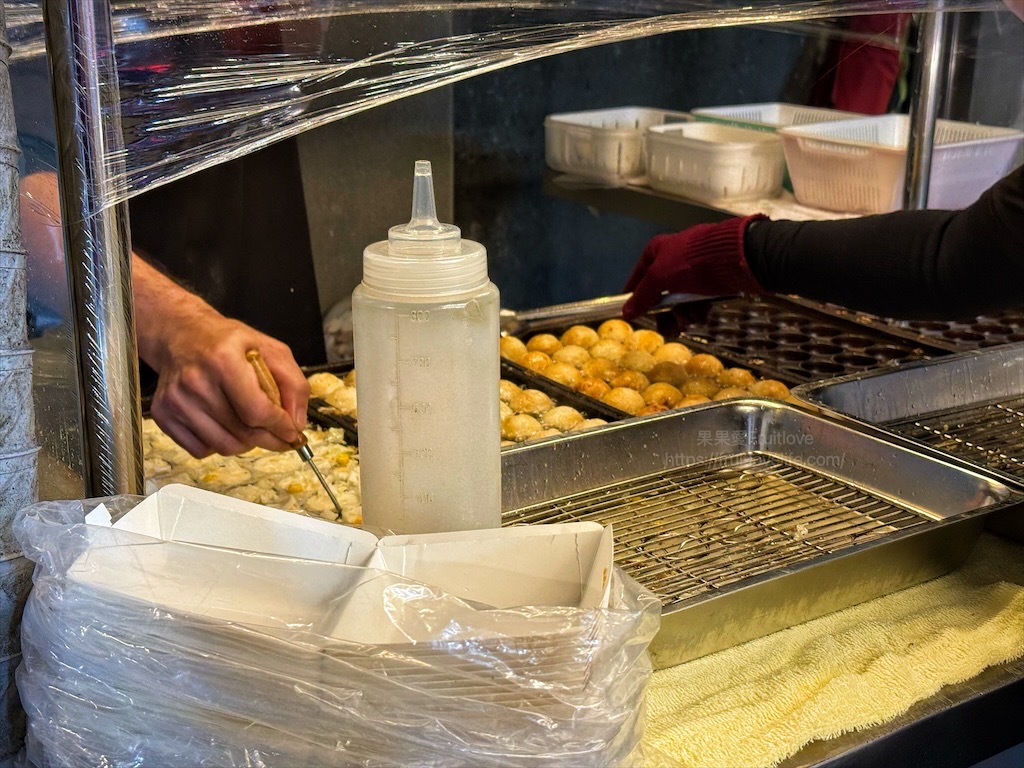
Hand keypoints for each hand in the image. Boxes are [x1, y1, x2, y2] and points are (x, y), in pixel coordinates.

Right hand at [134, 256, 308, 457]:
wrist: (181, 335)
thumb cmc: (229, 343)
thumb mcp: (271, 350)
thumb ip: (293, 385)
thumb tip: (297, 423)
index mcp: (224, 360)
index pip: (257, 411)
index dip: (281, 427)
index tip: (293, 432)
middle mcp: (195, 381)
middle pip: (243, 433)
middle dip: (270, 440)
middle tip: (280, 437)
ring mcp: (176, 401)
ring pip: (224, 447)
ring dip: (246, 444)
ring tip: (251, 426)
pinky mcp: (164, 415)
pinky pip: (201, 450)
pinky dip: (220, 445)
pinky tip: (225, 425)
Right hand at [622, 215, 766, 319]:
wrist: (734, 257)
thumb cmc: (690, 262)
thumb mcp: (659, 278)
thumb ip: (641, 296)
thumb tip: (626, 312)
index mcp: (659, 250)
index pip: (638, 276)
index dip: (634, 295)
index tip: (631, 313)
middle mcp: (675, 259)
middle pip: (661, 294)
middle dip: (665, 314)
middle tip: (666, 329)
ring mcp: (695, 271)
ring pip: (680, 300)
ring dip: (683, 315)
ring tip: (688, 321)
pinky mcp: (712, 282)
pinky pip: (699, 301)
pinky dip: (698, 310)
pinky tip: (701, 315)